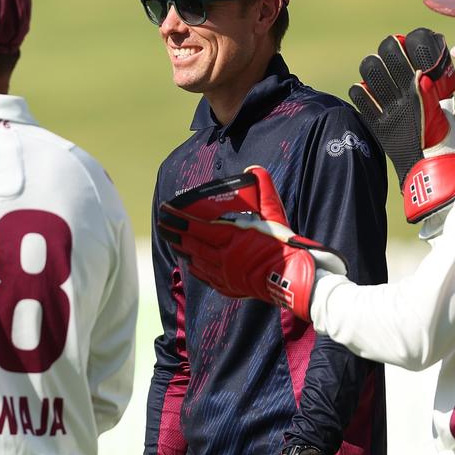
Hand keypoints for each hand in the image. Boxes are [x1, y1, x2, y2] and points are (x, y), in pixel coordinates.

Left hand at [158, 166, 345, 321]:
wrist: (292, 278)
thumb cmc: (282, 244)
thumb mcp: (274, 213)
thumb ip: (264, 189)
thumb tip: (254, 168)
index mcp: (230, 237)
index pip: (196, 225)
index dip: (178, 218)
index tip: (165, 210)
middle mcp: (222, 256)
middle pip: (191, 243)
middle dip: (174, 232)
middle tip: (162, 224)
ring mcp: (224, 274)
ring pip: (195, 260)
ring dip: (182, 249)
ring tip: (172, 241)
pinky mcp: (229, 287)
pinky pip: (206, 277)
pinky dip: (196, 268)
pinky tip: (190, 264)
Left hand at [348, 27, 454, 222]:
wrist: (430, 164)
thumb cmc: (440, 133)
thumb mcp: (442, 104)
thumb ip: (433, 85)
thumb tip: (424, 67)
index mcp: (429, 85)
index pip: (416, 47)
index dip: (409, 41)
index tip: (408, 43)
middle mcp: (409, 91)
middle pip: (389, 52)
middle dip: (389, 48)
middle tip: (390, 53)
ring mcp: (391, 105)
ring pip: (370, 69)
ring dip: (372, 66)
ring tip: (375, 70)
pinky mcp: (377, 121)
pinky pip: (359, 96)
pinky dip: (360, 91)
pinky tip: (365, 93)